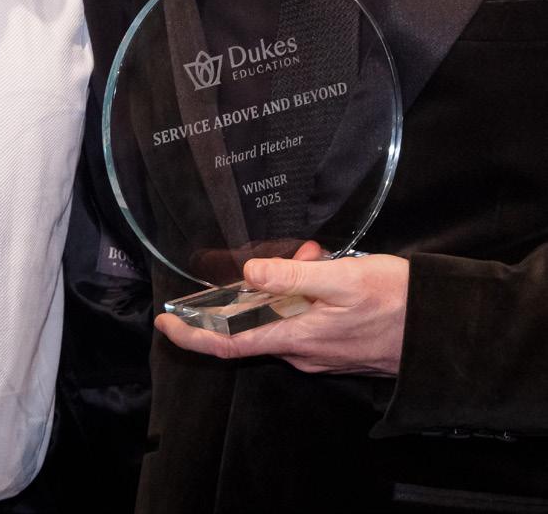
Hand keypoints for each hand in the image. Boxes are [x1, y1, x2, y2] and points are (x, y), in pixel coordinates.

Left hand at [155, 244, 408, 375]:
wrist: (441, 331)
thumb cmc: (395, 301)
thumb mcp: (342, 277)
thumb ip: (293, 275)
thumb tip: (249, 271)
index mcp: (295, 339)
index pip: (228, 343)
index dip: (193, 334)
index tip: (166, 322)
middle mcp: (302, 353)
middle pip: (256, 322)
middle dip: (258, 286)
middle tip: (292, 254)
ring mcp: (319, 353)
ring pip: (282, 316)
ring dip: (287, 284)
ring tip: (320, 255)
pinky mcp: (334, 346)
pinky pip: (303, 319)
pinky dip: (305, 292)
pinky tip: (328, 269)